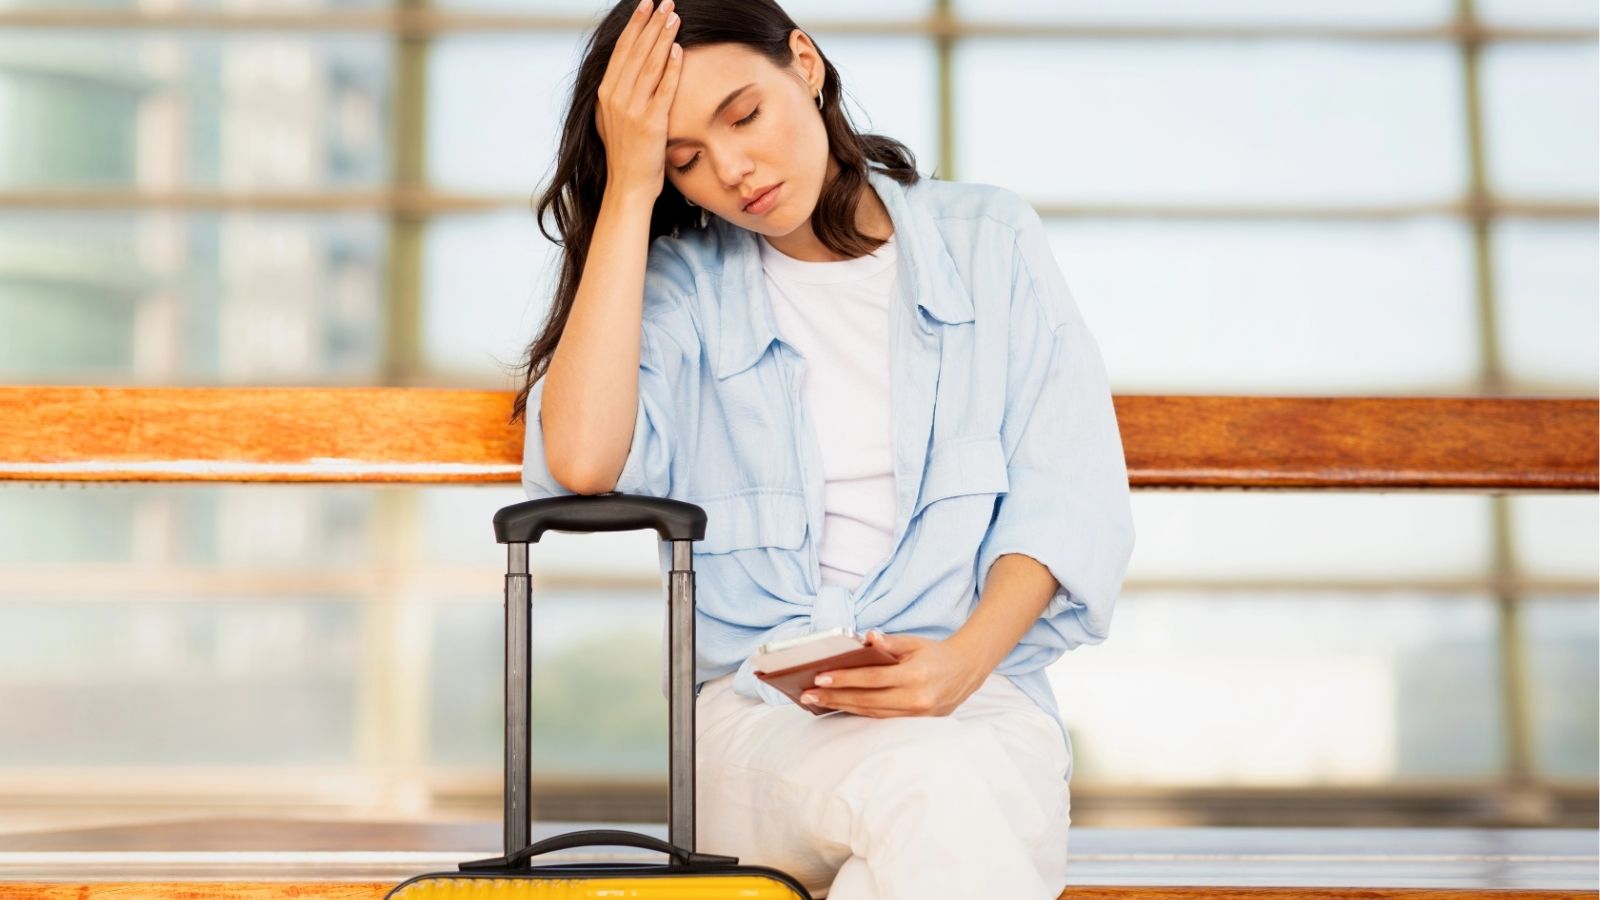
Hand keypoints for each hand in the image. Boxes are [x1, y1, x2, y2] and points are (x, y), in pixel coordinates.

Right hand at [595, 0, 682, 199]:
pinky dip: (671, 68)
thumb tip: (623, 74)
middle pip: (636, 51)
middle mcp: (616, 98)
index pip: (622, 50)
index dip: (635, 25)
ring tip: (675, 16)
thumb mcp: (612, 119)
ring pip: (650, 65)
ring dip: (663, 38)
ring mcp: (632, 110)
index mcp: (606, 93)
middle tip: (665, 2)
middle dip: (651, 23)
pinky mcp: (650, 123)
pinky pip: (663, 89)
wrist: (627, 186)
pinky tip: (679, 50)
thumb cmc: (626, 155)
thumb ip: (617, 96)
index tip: (645, 5)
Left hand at [800, 631, 988, 717]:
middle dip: (834, 697)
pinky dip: (859, 713)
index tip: (820, 678)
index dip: (845, 679)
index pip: (872, 678)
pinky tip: (841, 708)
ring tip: (817, 703)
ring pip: (872, 713)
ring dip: (842, 708)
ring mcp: (916, 715)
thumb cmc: (935, 653)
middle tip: (807, 695)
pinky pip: (881, 719)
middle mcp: (916, 699)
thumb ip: (889, 642)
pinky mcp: (916, 724)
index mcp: (915, 676)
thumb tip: (865, 638)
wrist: (966, 671)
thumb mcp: (914, 642)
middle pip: (867, 700)